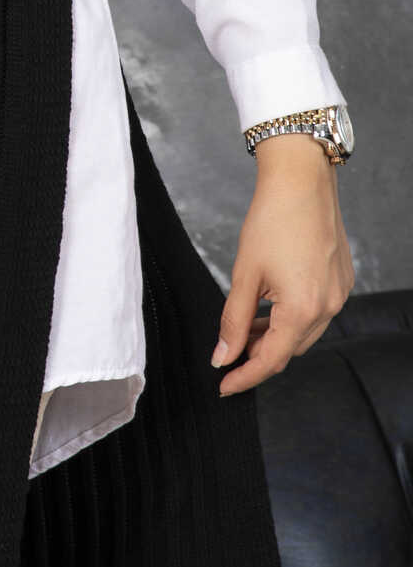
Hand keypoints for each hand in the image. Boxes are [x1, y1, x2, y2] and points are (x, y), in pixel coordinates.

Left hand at [212, 135, 354, 396]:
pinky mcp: (342, 280)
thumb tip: (223, 356)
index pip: (270, 360)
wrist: (301, 180)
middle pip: (289, 349)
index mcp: (303, 311)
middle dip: (258, 355)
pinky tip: (270, 304)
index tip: (223, 386)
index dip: (244, 377)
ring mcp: (339, 294)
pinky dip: (292, 316)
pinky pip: (316, 312)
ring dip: (275, 335)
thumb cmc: (271, 220)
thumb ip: (233, 319)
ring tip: (244, 326)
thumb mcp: (244, 272)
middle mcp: (328, 308)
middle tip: (229, 353)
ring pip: (304, 332)